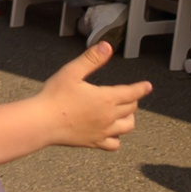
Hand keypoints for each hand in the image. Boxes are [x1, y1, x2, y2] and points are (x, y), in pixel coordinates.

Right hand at [33, 41, 148, 149]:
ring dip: (129, 118)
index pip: (131, 93)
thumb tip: (107, 47)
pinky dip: (117, 138)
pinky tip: (112, 133)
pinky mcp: (94, 142)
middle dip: (133, 100)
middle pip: (130, 109)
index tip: (147, 86)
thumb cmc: (55, 96)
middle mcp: (109, 117)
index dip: (141, 88)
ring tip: (125, 113)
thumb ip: (91, 59)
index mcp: (106, 98)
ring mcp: (103, 131)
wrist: (43, 122)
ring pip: (127, 127)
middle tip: (130, 95)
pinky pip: (114, 144)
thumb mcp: (72, 71)